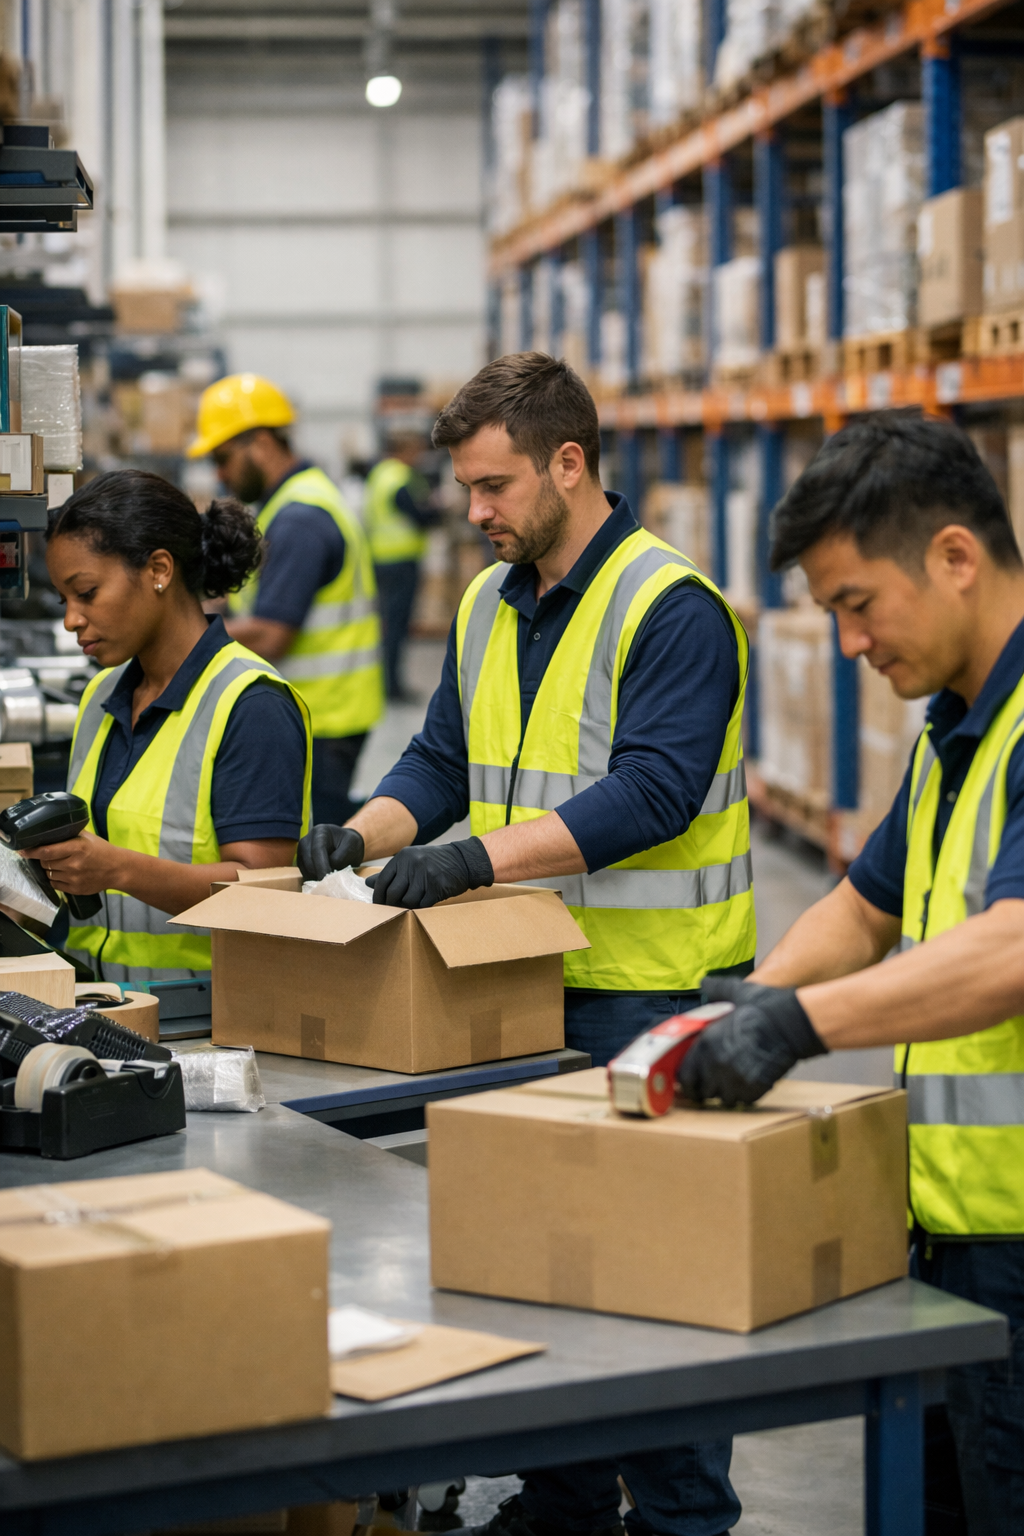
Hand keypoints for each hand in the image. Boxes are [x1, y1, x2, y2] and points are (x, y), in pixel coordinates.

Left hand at [23, 831, 120, 896]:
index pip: (46, 851)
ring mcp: (74, 879)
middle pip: (45, 863)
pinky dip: (55, 878)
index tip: (22, 850)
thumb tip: (48, 832)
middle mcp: (74, 864)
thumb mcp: (87, 837)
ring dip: (50, 869)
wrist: (118, 869)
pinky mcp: (75, 889)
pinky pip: (55, 884)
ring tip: (61, 864)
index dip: (32, 851)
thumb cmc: (102, 851)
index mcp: (77, 848)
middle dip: (44, 859)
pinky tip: (64, 873)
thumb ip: (68, 834)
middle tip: (50, 855)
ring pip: (49, 874)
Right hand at [297, 825, 364, 881]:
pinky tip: (326, 879)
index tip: (327, 879)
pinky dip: (315, 879)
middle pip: (309, 861)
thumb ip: (341, 856)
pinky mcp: (301, 862)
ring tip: (332, 879)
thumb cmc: (350, 843)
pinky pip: (305, 875)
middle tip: (332, 883)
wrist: (345, 845)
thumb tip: (329, 870)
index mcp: (320, 831)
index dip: (321, 866)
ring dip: (318, 878)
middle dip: (320, 874)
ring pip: (306, 870)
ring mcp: (301, 852)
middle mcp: (307, 840)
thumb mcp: (352, 846)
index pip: (317, 850)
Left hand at [367, 837, 493, 908]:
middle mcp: (412, 864)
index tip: (378, 904)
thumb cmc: (433, 862)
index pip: (382, 880)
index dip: (378, 895)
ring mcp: (425, 875)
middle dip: (390, 904)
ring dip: (407, 906)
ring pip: (407, 901)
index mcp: (403, 857)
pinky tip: (424, 902)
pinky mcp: (436, 887)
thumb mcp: (411, 860)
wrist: (462, 860)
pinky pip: (422, 904)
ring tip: (411, 904)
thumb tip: (368, 883)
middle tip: (392, 909)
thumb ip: (391, 872)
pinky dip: (421, 906)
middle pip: (393, 893)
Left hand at [678, 975, 828, 1106]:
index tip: (689, 1079)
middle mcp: (716, 1064)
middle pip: (700, 1090)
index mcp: (706, 1043)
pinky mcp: (755, 1089)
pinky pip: (742, 1101)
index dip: (686, 1078)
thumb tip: (705, 982)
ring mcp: (736, 1079)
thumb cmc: (764, 1006)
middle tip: (711, 1082)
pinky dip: (743, 1095)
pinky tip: (749, 1082)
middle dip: (704, 1087)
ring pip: (722, 1098)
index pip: (684, 1074)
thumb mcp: (736, 992)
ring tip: (732, 1081)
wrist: (792, 1022)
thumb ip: (716, 989)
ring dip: (724, 1092)